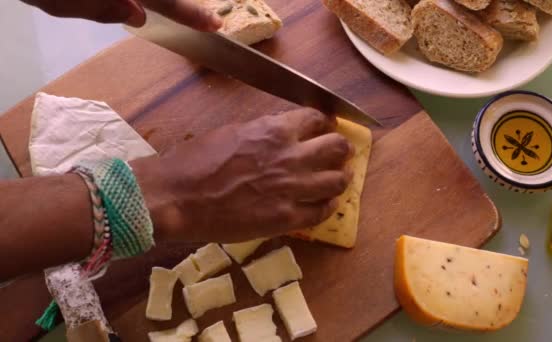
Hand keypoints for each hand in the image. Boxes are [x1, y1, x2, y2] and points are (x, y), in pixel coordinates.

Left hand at [21, 0, 221, 30]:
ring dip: (154, 3)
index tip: (215, 25)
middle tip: (191, 15)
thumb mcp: (59, 1)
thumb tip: (137, 15)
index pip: (167, 1)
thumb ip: (103, 10)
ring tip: (163, 10)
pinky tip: (132, 5)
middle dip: (179, 5)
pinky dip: (120, 1)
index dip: (192, 14)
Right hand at [133, 109, 352, 242]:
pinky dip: (328, 206)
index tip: (325, 128)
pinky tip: (327, 204)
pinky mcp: (286, 218)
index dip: (324, 123)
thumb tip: (279, 134)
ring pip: (337, 181)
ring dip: (341, 178)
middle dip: (341, 149)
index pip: (316, 119)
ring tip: (340, 179)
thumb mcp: (233, 132)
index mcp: (274, 130)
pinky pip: (321, 212)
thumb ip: (263, 132)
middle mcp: (290, 156)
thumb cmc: (195, 161)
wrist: (177, 196)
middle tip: (339, 154)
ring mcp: (291, 189)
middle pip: (336, 148)